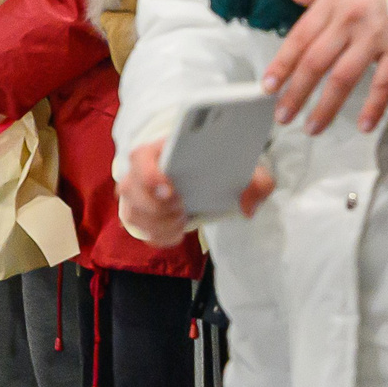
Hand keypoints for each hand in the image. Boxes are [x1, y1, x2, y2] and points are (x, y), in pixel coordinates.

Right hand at [119, 139, 275, 245]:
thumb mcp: (246, 166)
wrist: (206, 171)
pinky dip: (160, 236)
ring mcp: (138, 194)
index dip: (149, 174)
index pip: (140, 156)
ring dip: (158, 223)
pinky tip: (178, 231)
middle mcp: (142, 170)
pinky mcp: (142, 214)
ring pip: (133, 213)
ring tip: (182, 219)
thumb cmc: (218, 163)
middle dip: (155, 206)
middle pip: (131, 189)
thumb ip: (257, 181)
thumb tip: (247, 207)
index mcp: (161, 150)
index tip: (170, 190)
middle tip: (181, 208)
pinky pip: (142, 231)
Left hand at [261, 0, 387, 133]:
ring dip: (326, 106)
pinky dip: (374, 105)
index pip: (299, 39)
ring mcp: (375, 38)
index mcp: (332, 5)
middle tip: (283, 116)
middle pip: (315, 63)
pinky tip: (364, 125)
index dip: (281, 65)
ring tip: (313, 127)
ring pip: (343, 77)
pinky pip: (384, 82)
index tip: (268, 87)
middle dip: (296, 92)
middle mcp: (348, 23)